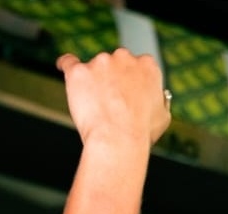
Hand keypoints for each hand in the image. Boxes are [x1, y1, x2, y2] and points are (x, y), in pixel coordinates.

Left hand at [56, 49, 170, 149]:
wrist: (118, 141)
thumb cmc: (141, 134)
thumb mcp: (163, 117)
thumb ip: (159, 100)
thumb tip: (157, 98)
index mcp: (147, 66)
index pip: (138, 66)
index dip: (133, 83)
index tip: (130, 96)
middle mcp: (124, 58)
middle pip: (115, 64)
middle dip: (114, 80)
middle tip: (114, 105)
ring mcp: (99, 63)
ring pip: (94, 68)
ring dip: (94, 82)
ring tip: (97, 108)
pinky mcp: (78, 71)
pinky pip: (69, 63)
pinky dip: (66, 65)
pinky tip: (64, 67)